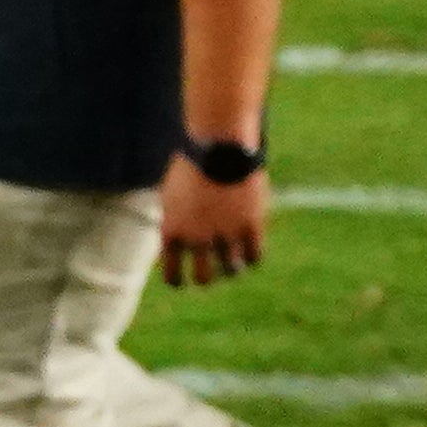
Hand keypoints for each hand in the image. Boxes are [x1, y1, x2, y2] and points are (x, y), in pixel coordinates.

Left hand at [158, 154, 267, 287]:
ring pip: (231, 270)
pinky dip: (251, 258)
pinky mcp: (250, 226)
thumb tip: (177, 241)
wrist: (218, 145)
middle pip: (204, 278)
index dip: (178, 281)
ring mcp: (225, 234)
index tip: (183, 281)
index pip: (173, 274)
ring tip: (234, 265)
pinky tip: (250, 253)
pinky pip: (254, 256)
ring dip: (232, 269)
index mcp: (173, 231)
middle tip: (212, 273)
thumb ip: (174, 220)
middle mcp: (197, 238)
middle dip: (207, 278)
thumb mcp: (172, 194)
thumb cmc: (192, 163)